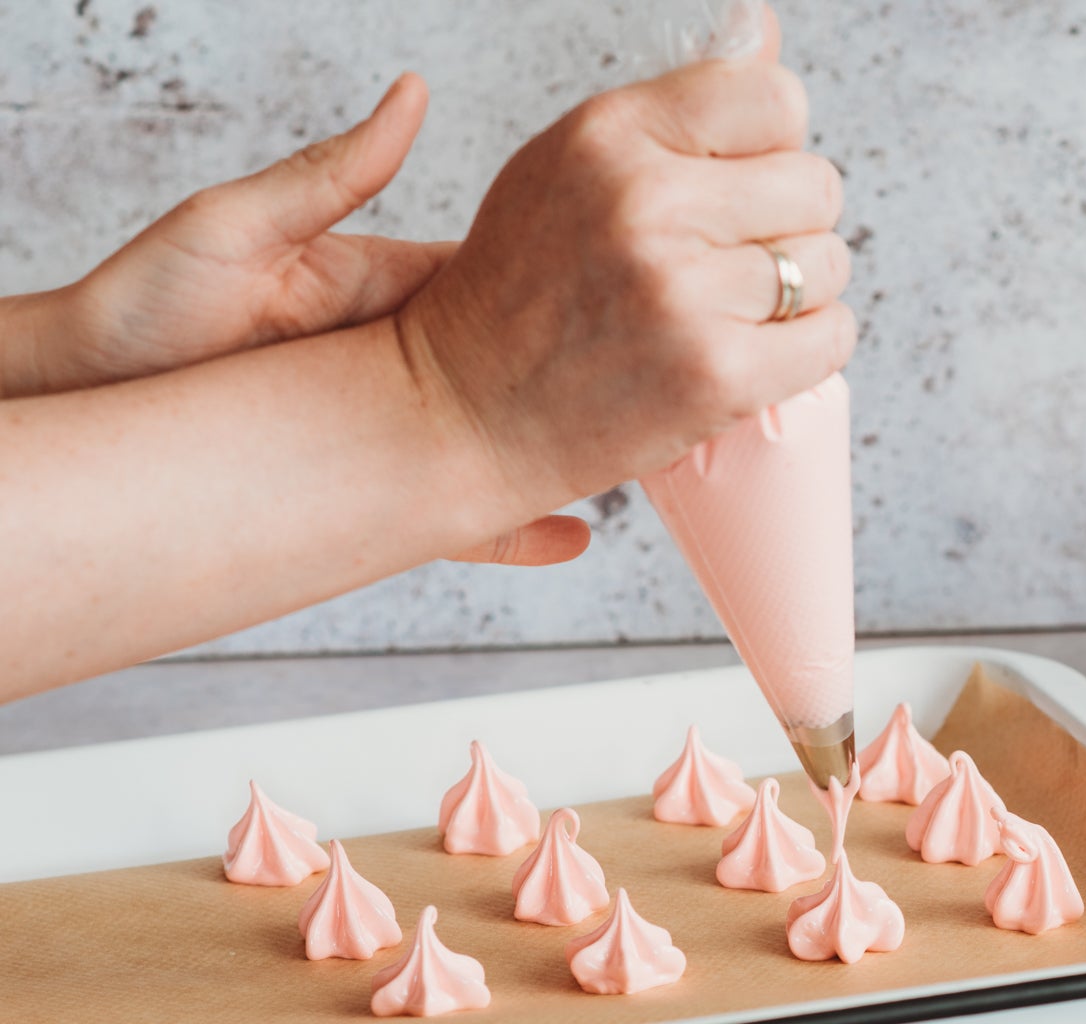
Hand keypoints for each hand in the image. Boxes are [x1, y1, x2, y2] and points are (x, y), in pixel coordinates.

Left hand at [0, 74, 590, 565]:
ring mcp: (391, 424)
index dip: (579, 275)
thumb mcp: (237, 227)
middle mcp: (406, 357)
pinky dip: (513, 527)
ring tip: (647, 454)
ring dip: (568, 448)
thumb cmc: (142, 309)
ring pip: (505, 440)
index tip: (643, 265)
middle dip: (599, 368)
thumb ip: (330, 173)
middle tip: (676, 367)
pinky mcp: (365, 486)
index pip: (507, 275)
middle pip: (529, 363)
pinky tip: (567, 537)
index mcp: (390, 289)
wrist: (82, 398)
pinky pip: (453, 513)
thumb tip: (412, 97)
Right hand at [396, 24, 854, 515]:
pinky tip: (753, 352)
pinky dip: (809, 349)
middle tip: (726, 258)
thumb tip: (765, 23)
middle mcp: (646, 202)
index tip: (737, 183)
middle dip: (788, 222)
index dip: (771, 146)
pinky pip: (832, 338)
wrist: (465, 411)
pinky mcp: (716, 375)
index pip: (775, 98)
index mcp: (611, 134)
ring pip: (829, 262)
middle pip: (816, 183)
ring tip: (728, 309)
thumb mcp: (575, 163)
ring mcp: (683, 293)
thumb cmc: (525, 286)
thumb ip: (679, 103)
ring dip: (800, 290)